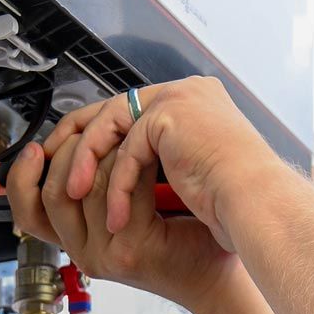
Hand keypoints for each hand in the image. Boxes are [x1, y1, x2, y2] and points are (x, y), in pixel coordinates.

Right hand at [6, 130, 236, 313]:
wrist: (217, 275)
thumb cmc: (181, 241)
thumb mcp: (124, 211)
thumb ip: (97, 186)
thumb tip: (75, 139)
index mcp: (78, 243)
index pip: (30, 210)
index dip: (24, 176)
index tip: (38, 148)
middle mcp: (86, 253)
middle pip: (53, 193)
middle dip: (70, 152)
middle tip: (95, 129)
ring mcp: (107, 253)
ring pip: (85, 184)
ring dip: (107, 150)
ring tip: (130, 135)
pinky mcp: (131, 248)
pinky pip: (118, 188)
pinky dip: (131, 160)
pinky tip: (148, 149)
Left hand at [48, 77, 280, 250]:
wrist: (259, 213)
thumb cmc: (234, 210)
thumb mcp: (183, 184)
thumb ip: (151, 171)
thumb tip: (111, 183)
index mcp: (187, 107)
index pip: (125, 113)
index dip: (91, 140)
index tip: (67, 167)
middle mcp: (182, 94)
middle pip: (107, 111)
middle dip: (74, 146)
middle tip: (53, 174)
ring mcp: (176, 99)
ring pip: (108, 126)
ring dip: (87, 167)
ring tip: (75, 200)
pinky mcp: (170, 115)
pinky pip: (127, 149)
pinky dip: (116, 187)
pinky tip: (114, 219)